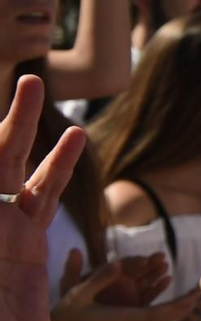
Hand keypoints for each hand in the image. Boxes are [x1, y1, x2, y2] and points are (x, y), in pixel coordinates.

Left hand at [0, 75, 87, 320]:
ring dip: (22, 127)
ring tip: (32, 87)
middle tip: (21, 80)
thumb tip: (7, 206)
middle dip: (2, 122)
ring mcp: (1, 227)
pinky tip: (74, 139)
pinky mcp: (27, 241)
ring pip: (12, 166)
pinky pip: (44, 194)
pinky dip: (58, 165)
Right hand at [45, 250, 200, 320]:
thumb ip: (101, 278)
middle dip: (184, 307)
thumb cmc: (62, 316)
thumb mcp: (79, 293)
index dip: (181, 303)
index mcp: (122, 320)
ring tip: (191, 307)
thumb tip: (120, 263)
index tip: (197, 293)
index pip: (161, 312)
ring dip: (176, 319)